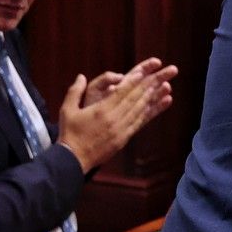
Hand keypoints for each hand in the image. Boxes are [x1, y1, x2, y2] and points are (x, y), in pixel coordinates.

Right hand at [58, 59, 176, 172]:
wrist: (73, 159)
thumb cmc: (69, 133)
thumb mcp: (67, 110)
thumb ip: (75, 91)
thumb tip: (81, 76)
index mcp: (101, 110)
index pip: (120, 92)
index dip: (133, 81)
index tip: (143, 72)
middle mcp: (114, 118)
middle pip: (135, 98)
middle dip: (149, 85)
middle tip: (161, 75)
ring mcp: (122, 129)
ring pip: (141, 109)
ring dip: (153, 96)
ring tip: (164, 85)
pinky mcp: (125, 138)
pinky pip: (141, 122)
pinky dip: (152, 112)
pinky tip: (159, 104)